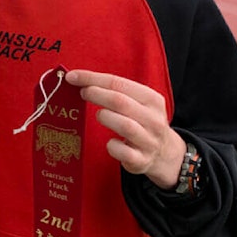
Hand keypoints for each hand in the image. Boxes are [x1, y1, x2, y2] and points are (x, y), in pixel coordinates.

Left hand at [64, 69, 186, 189]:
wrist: (164, 153)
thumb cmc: (141, 121)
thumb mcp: (137, 102)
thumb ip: (114, 90)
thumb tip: (78, 78)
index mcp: (152, 99)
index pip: (118, 83)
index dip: (92, 78)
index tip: (72, 76)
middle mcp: (153, 119)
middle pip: (120, 102)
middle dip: (96, 94)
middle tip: (82, 93)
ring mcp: (148, 141)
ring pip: (125, 125)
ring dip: (105, 117)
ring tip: (99, 114)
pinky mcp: (141, 160)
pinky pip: (124, 152)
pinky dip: (112, 146)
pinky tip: (109, 143)